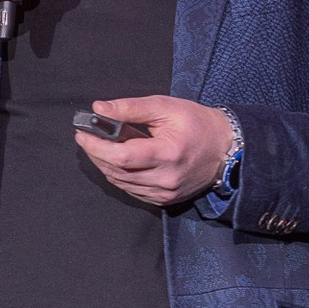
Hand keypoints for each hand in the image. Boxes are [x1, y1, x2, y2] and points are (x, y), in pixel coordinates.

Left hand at [75, 97, 233, 210]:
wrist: (225, 149)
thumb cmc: (197, 124)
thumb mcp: (166, 107)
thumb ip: (130, 108)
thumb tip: (99, 109)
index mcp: (167, 153)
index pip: (121, 156)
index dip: (96, 146)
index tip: (82, 134)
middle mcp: (166, 178)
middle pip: (117, 172)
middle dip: (96, 154)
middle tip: (86, 137)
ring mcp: (165, 193)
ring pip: (121, 183)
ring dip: (104, 166)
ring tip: (98, 147)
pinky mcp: (165, 200)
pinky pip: (132, 191)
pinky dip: (119, 176)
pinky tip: (116, 162)